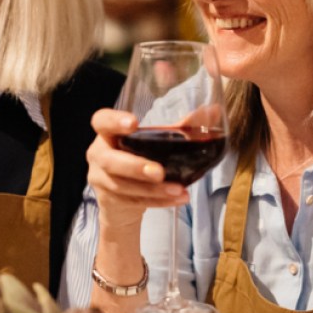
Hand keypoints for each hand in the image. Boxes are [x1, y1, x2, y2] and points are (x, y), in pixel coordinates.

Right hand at [86, 108, 187, 232]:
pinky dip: (158, 202)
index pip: (101, 121)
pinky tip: (177, 199)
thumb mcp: (156, 143)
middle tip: (159, 172)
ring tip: (179, 190)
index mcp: (108, 134)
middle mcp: (99, 155)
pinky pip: (134, 201)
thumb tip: (214, 111)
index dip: (114, 121)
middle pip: (111, 160)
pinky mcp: (109, 200)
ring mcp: (100, 179)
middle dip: (136, 167)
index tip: (134, 123)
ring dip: (153, 190)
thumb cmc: (140, 161)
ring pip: (124, 186)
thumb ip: (182, 127)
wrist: (122, 201)